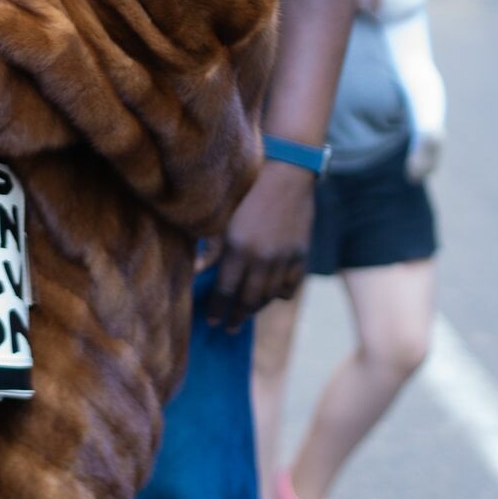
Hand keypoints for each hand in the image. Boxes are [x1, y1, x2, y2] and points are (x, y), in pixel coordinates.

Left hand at [204, 159, 315, 332]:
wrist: (287, 170)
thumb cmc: (247, 188)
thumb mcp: (222, 216)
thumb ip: (209, 247)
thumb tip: (196, 272)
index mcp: (238, 249)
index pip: (225, 292)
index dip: (217, 310)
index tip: (211, 321)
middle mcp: (262, 259)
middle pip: (248, 300)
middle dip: (236, 317)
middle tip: (228, 328)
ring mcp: (285, 258)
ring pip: (270, 296)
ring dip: (256, 308)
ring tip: (246, 314)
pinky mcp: (301, 254)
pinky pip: (291, 285)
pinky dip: (280, 294)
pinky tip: (271, 296)